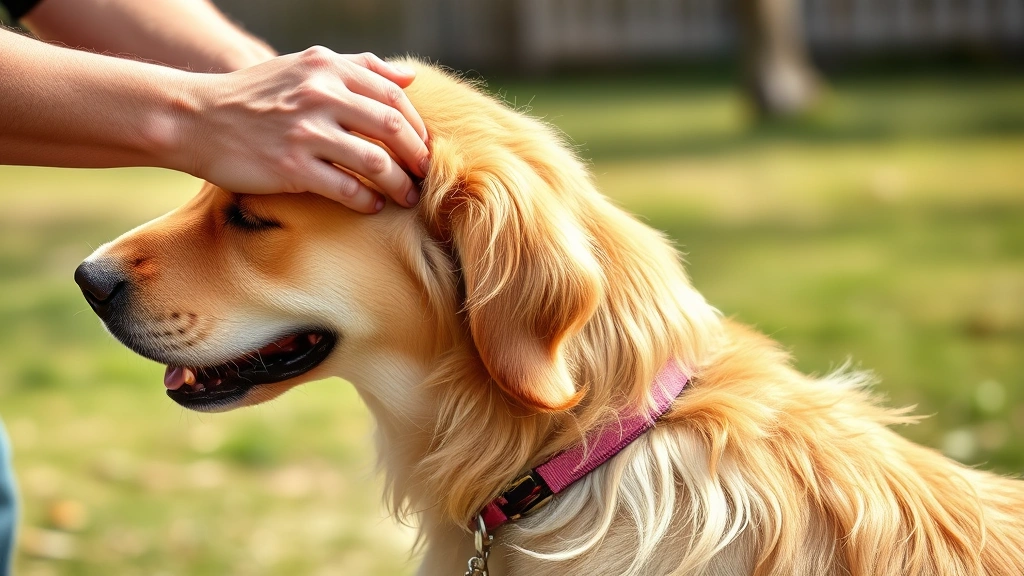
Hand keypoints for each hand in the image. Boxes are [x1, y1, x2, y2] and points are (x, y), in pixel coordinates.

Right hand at [182, 47, 428, 212]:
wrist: (196, 119)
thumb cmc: (254, 96)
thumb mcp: (302, 66)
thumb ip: (356, 67)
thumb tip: (408, 79)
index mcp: (326, 68)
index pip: (392, 96)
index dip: (416, 125)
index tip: (422, 146)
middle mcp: (319, 95)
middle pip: (391, 128)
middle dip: (416, 155)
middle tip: (424, 174)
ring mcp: (305, 132)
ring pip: (375, 161)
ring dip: (399, 184)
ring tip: (406, 196)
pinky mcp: (291, 167)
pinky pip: (346, 188)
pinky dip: (367, 200)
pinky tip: (373, 206)